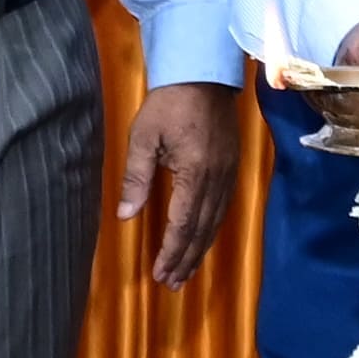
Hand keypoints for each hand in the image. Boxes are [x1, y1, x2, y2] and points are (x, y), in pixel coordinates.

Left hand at [118, 78, 239, 287]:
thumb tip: (126, 216)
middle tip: (172, 283)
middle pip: (202, 230)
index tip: (160, 273)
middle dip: (186, 259)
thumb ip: (136, 178)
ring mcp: (229, 174)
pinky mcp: (232, 167)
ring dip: (200, 250)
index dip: (172, 252)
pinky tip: (202, 240)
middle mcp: (217, 179)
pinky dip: (212, 230)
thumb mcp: (143, 137)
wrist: (204, 74)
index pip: (183, 224)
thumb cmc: (168, 104)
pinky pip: (224, 208)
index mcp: (194, 173)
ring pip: (216, 222)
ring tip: (186, 272)